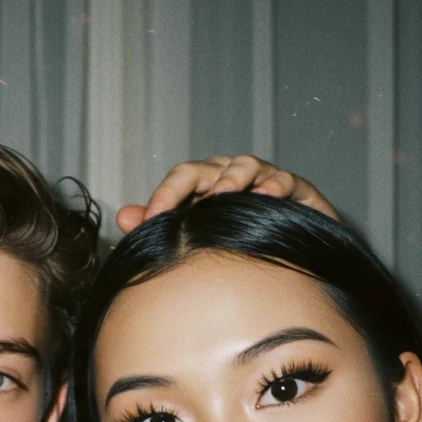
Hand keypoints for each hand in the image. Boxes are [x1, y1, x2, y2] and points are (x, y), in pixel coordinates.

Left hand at [115, 155, 340, 233]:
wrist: (298, 256)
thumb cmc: (246, 240)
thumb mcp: (201, 235)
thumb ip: (161, 225)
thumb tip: (123, 217)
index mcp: (208, 185)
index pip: (181, 179)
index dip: (164, 195)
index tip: (149, 219)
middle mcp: (233, 177)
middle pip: (208, 168)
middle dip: (190, 183)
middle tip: (175, 207)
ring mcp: (265, 180)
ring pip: (245, 166)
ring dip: (232, 179)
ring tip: (221, 196)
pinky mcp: (297, 190)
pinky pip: (285, 180)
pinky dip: (275, 186)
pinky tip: (266, 198)